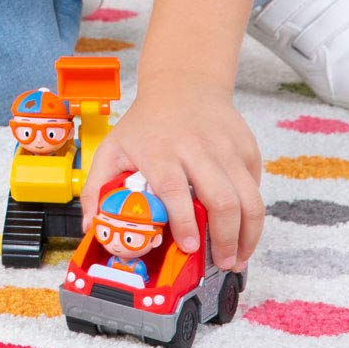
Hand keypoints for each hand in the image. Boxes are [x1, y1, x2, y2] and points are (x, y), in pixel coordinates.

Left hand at [79, 77, 263, 268]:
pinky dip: (253, 215)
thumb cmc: (145, 124)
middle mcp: (198, 148)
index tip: (189, 247)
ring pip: (249, 199)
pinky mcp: (247, 149)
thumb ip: (97, 188)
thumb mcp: (112, 148)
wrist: (183, 84)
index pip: (175, 189)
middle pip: (222, 199)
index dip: (184, 221)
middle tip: (223, 263)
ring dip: (248, 235)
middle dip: (226, 239)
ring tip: (238, 257)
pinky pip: (257, 189)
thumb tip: (91, 227)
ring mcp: (227, 148)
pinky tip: (241, 230)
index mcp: (160, 150)